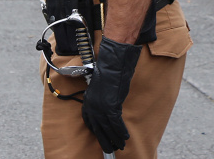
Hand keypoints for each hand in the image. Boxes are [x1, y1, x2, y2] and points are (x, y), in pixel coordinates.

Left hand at [81, 37, 142, 152]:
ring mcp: (100, 106)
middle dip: (104, 139)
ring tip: (120, 146)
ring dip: (114, 138)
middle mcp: (92, 105)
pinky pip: (116, 123)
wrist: (113, 65)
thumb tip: (106, 106)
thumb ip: (100, 98)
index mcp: (88, 100)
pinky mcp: (110, 106)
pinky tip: (125, 137)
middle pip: (97, 127)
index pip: (88, 120)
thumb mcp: (100, 87)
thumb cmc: (109, 73)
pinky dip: (120, 131)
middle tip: (110, 148)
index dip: (95, 130)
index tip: (100, 137)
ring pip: (107, 128)